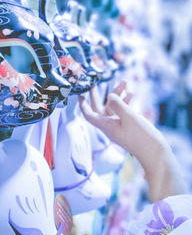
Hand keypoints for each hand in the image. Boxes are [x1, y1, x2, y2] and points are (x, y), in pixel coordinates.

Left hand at [79, 81, 186, 201]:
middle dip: (97, 95)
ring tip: (124, 82)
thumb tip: (110, 96)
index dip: (83, 104)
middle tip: (95, 83)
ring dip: (117, 95)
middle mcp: (110, 126)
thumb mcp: (129, 117)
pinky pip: (122, 111)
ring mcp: (119, 126)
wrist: (154, 152)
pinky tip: (131, 94)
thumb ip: (118, 104)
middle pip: (99, 108)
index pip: (89, 114)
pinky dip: (125, 102)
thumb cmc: (141, 137)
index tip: (80, 93)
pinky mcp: (127, 126)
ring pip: (113, 108)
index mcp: (106, 126)